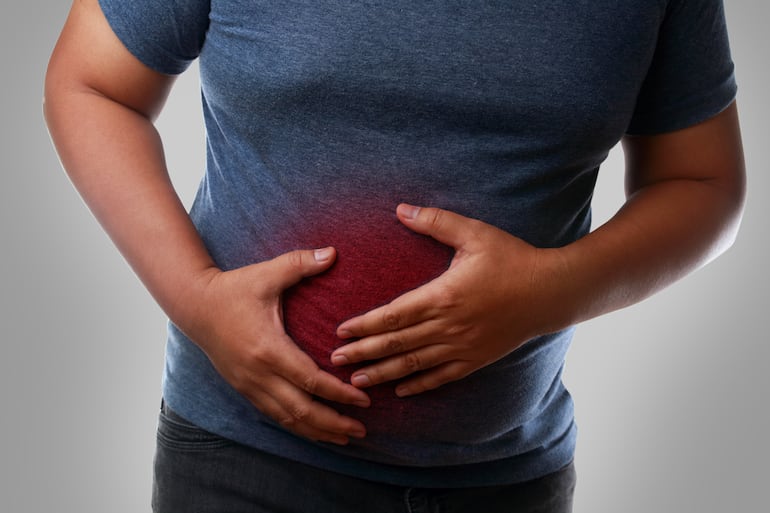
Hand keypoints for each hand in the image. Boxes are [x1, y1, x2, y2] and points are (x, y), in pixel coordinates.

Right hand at [177, 247, 370, 444]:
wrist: (194, 305)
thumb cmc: (233, 289)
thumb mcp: (267, 273)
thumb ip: (301, 263)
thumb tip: (333, 252)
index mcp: (268, 348)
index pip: (310, 380)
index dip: (339, 394)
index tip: (364, 399)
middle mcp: (258, 373)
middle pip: (301, 410)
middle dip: (333, 423)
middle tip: (361, 429)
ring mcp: (249, 384)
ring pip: (287, 418)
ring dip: (317, 430)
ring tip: (345, 438)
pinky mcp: (243, 388)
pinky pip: (273, 415)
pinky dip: (296, 426)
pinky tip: (314, 431)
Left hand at [331, 205, 564, 396]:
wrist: (550, 291)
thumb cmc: (511, 259)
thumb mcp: (474, 233)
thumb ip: (435, 221)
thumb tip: (401, 209)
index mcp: (442, 295)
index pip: (393, 314)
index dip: (365, 325)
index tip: (341, 331)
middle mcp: (448, 326)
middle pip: (397, 344)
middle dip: (364, 352)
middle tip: (335, 361)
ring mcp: (462, 346)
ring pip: (414, 364)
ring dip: (384, 373)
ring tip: (357, 382)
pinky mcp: (476, 359)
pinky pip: (442, 377)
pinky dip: (420, 385)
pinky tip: (401, 390)